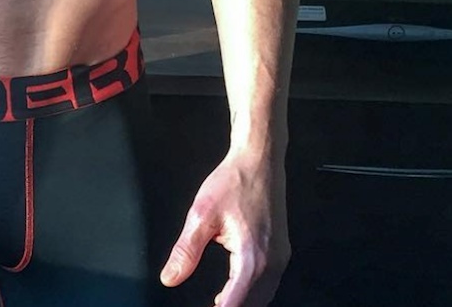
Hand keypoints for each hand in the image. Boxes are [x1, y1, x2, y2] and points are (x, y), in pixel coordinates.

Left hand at [159, 150, 289, 306]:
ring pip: (263, 297)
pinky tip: (236, 289)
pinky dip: (253, 293)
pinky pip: (269, 284)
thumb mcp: (201, 214)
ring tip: (219, 303)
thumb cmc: (233, 181)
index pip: (234, 303)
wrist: (260, 160)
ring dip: (243, 302)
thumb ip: (186, 250)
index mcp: (252, 258)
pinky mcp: (281, 252)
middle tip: (209, 305)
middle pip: (253, 304)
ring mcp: (280, 259)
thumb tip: (170, 277)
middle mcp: (272, 263)